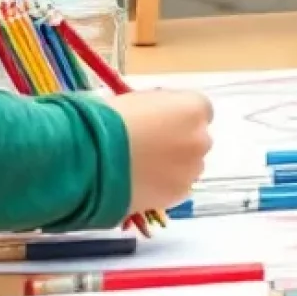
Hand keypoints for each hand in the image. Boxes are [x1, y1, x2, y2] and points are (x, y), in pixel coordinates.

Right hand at [109, 89, 214, 211]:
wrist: (96, 159)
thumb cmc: (113, 119)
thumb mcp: (140, 99)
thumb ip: (159, 109)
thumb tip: (157, 118)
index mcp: (193, 108)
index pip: (199, 110)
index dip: (179, 116)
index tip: (162, 121)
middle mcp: (200, 139)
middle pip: (196, 138)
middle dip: (179, 141)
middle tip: (151, 145)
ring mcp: (192, 170)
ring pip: (189, 165)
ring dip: (174, 165)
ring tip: (143, 167)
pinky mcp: (178, 196)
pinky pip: (178, 187)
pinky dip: (165, 185)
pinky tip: (142, 182)